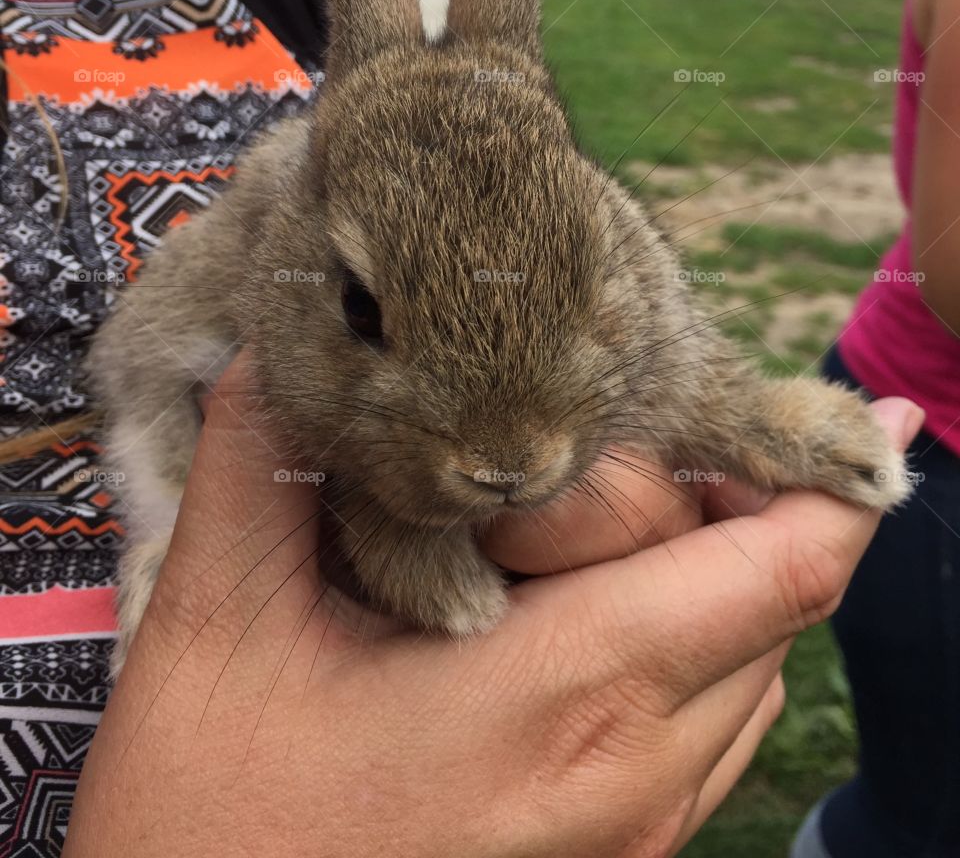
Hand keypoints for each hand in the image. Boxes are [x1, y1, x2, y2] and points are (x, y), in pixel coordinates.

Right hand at [64, 361, 921, 857]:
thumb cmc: (208, 816)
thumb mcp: (217, 627)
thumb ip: (259, 465)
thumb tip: (278, 348)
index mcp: (559, 699)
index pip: (773, 576)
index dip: (834, 487)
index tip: (876, 419)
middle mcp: (629, 772)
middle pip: (769, 600)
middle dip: (716, 504)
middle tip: (591, 460)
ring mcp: (633, 828)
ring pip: (752, 664)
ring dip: (710, 575)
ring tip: (584, 528)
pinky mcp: (617, 852)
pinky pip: (713, 722)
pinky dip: (693, 642)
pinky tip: (591, 606)